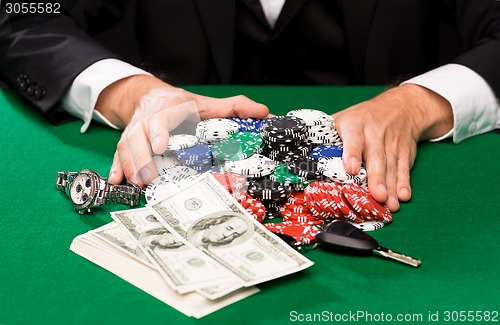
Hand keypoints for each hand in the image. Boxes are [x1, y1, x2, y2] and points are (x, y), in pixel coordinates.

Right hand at [95, 75, 268, 186]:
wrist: (150, 96)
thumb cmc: (182, 105)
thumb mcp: (206, 103)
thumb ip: (233, 107)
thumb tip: (262, 112)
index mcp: (168, 110)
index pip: (161, 118)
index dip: (159, 131)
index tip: (160, 145)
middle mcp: (147, 121)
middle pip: (139, 137)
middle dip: (141, 157)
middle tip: (149, 177)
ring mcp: (134, 132)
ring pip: (125, 147)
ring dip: (130, 167)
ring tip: (138, 185)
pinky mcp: (126, 143)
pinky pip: (116, 155)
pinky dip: (116, 168)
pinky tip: (116, 182)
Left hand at [332, 84, 453, 210]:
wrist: (400, 106)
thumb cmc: (362, 118)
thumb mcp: (342, 118)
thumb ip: (327, 136)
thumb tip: (303, 156)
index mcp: (355, 124)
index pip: (353, 138)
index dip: (352, 153)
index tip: (350, 169)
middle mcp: (375, 133)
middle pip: (376, 157)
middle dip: (376, 178)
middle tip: (377, 196)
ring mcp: (391, 143)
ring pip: (391, 165)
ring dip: (391, 186)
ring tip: (389, 205)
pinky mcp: (404, 151)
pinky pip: (404, 167)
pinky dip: (405, 182)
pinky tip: (403, 196)